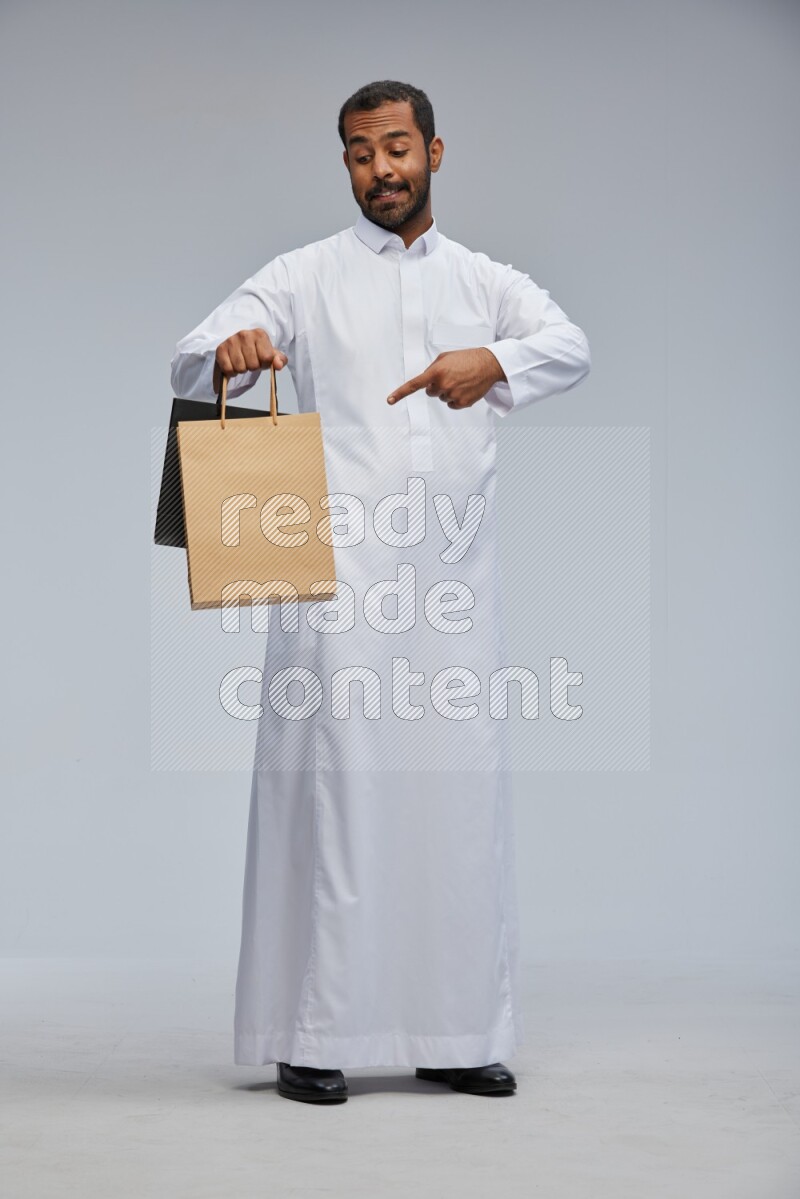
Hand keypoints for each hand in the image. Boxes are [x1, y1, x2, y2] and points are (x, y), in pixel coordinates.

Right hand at [213, 328, 286, 392]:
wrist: (237, 344)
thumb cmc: (255, 350)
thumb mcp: (270, 354)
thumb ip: (279, 360)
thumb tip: (278, 365)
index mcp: (259, 334)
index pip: (267, 358)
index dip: (265, 364)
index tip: (262, 359)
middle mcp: (244, 334)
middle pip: (253, 365)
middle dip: (253, 367)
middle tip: (250, 361)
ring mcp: (231, 341)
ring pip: (240, 368)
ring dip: (242, 370)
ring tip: (242, 362)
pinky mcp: (220, 349)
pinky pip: (228, 369)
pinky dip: (231, 371)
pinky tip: (233, 364)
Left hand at [387, 348, 505, 409]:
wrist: (489, 364)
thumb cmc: (467, 358)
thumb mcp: (445, 357)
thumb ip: (432, 368)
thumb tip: (425, 380)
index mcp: (437, 372)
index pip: (414, 384)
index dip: (400, 393)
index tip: (390, 400)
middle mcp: (443, 385)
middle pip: (430, 392)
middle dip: (437, 386)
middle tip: (451, 376)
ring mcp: (453, 395)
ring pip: (442, 398)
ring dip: (448, 391)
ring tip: (461, 380)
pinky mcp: (462, 403)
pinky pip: (451, 405)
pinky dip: (456, 399)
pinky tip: (465, 388)